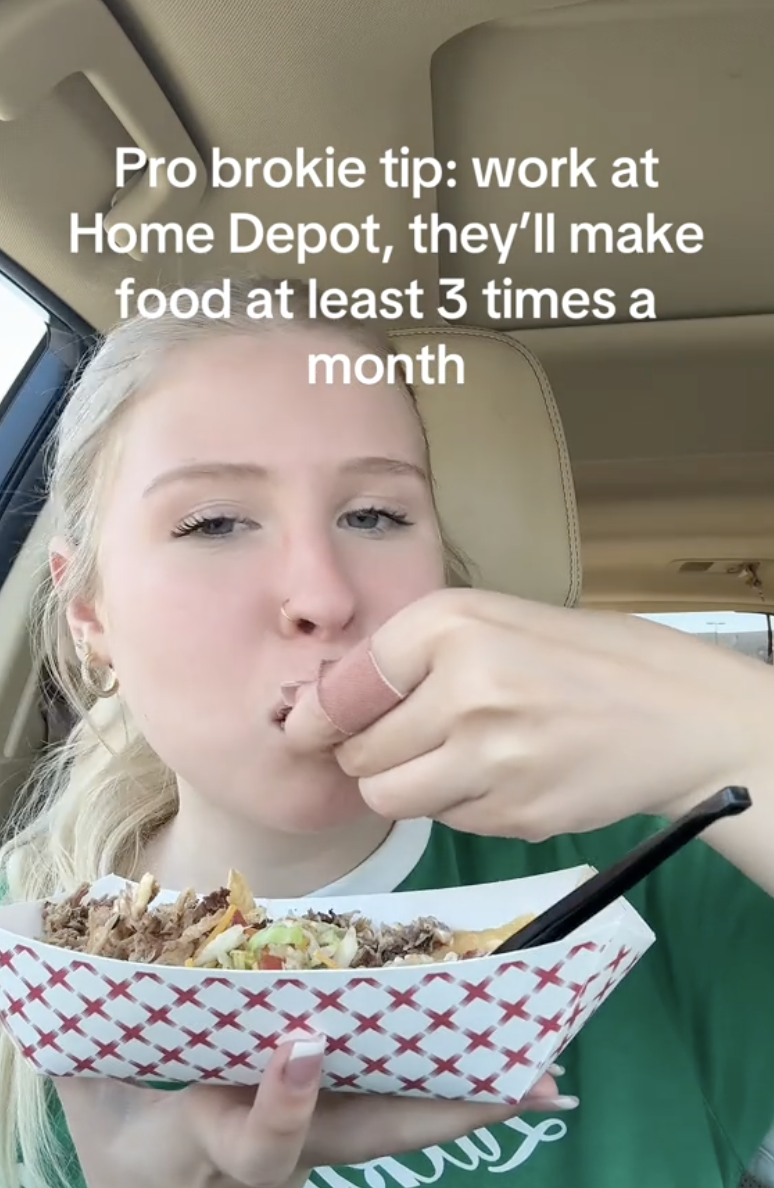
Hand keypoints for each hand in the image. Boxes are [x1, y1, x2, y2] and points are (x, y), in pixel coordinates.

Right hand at [55, 1038, 562, 1187]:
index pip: (259, 1141)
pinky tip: (499, 1056)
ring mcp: (320, 1140)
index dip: (283, 1102)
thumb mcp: (95, 1092)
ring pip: (400, 1120)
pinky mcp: (337, 1122)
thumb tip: (79, 931)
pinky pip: (396, 1100)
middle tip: (531, 1085)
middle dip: (449, 1114)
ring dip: (471, 1098)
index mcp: (219, 1144)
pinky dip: (448, 1083)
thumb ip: (92, 1039)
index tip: (302, 1044)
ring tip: (544, 1073)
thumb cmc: (125, 1137)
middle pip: (374, 1138)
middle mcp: (287, 1148)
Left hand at [284, 588, 772, 839]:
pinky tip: (498, 775)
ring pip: (390, 797)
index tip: (306, 730)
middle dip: (364, 753)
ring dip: (402, 784)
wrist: (679, 714)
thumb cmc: (584, 656)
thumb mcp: (495, 620)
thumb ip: (412, 654)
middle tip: (395, 741)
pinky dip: (456, 803)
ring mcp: (490, 762)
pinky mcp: (514, 816)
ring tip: (444, 759)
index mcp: (454, 626)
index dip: (317, 716)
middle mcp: (465, 691)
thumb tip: (325, 708)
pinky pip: (446, 819)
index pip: (345, 687)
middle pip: (360, 753)